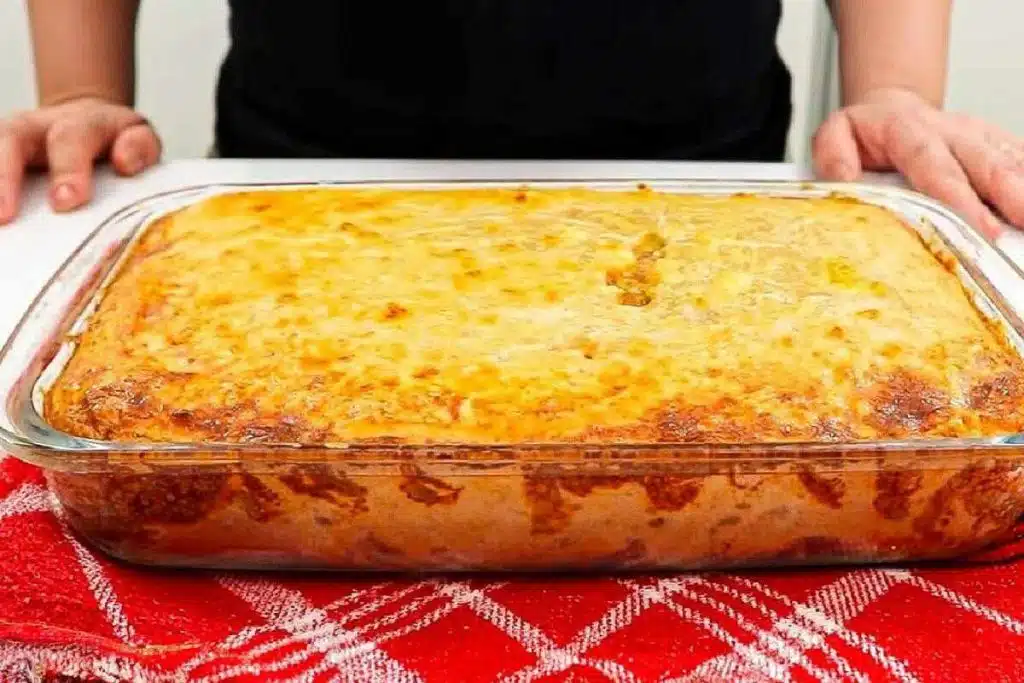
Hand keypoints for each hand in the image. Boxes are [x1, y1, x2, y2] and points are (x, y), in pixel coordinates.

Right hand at [0, 97, 161, 224]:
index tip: (66, 200)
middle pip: (14, 138)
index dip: (68, 168)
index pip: (72, 137)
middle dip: (7, 176)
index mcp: (83, 122)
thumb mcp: (139, 137)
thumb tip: (123, 162)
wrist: (92, 124)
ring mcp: (13, 136)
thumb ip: (140, 147)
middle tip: (4, 215)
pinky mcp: (2, 152)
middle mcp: (40, 124)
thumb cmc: (118, 142)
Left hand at [812, 87, 1023, 237]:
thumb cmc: (866, 133)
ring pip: (1008, 160)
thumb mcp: (836, 135)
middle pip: (983, 163)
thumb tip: (843, 178)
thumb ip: (833, 154)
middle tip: (1022, 224)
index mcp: (908, 131)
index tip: (977, 225)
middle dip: (1009, 195)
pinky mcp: (995, 142)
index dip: (958, 195)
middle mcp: (949, 130)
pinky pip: (1019, 157)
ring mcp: (977, 135)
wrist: (891, 109)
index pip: (934, 164)